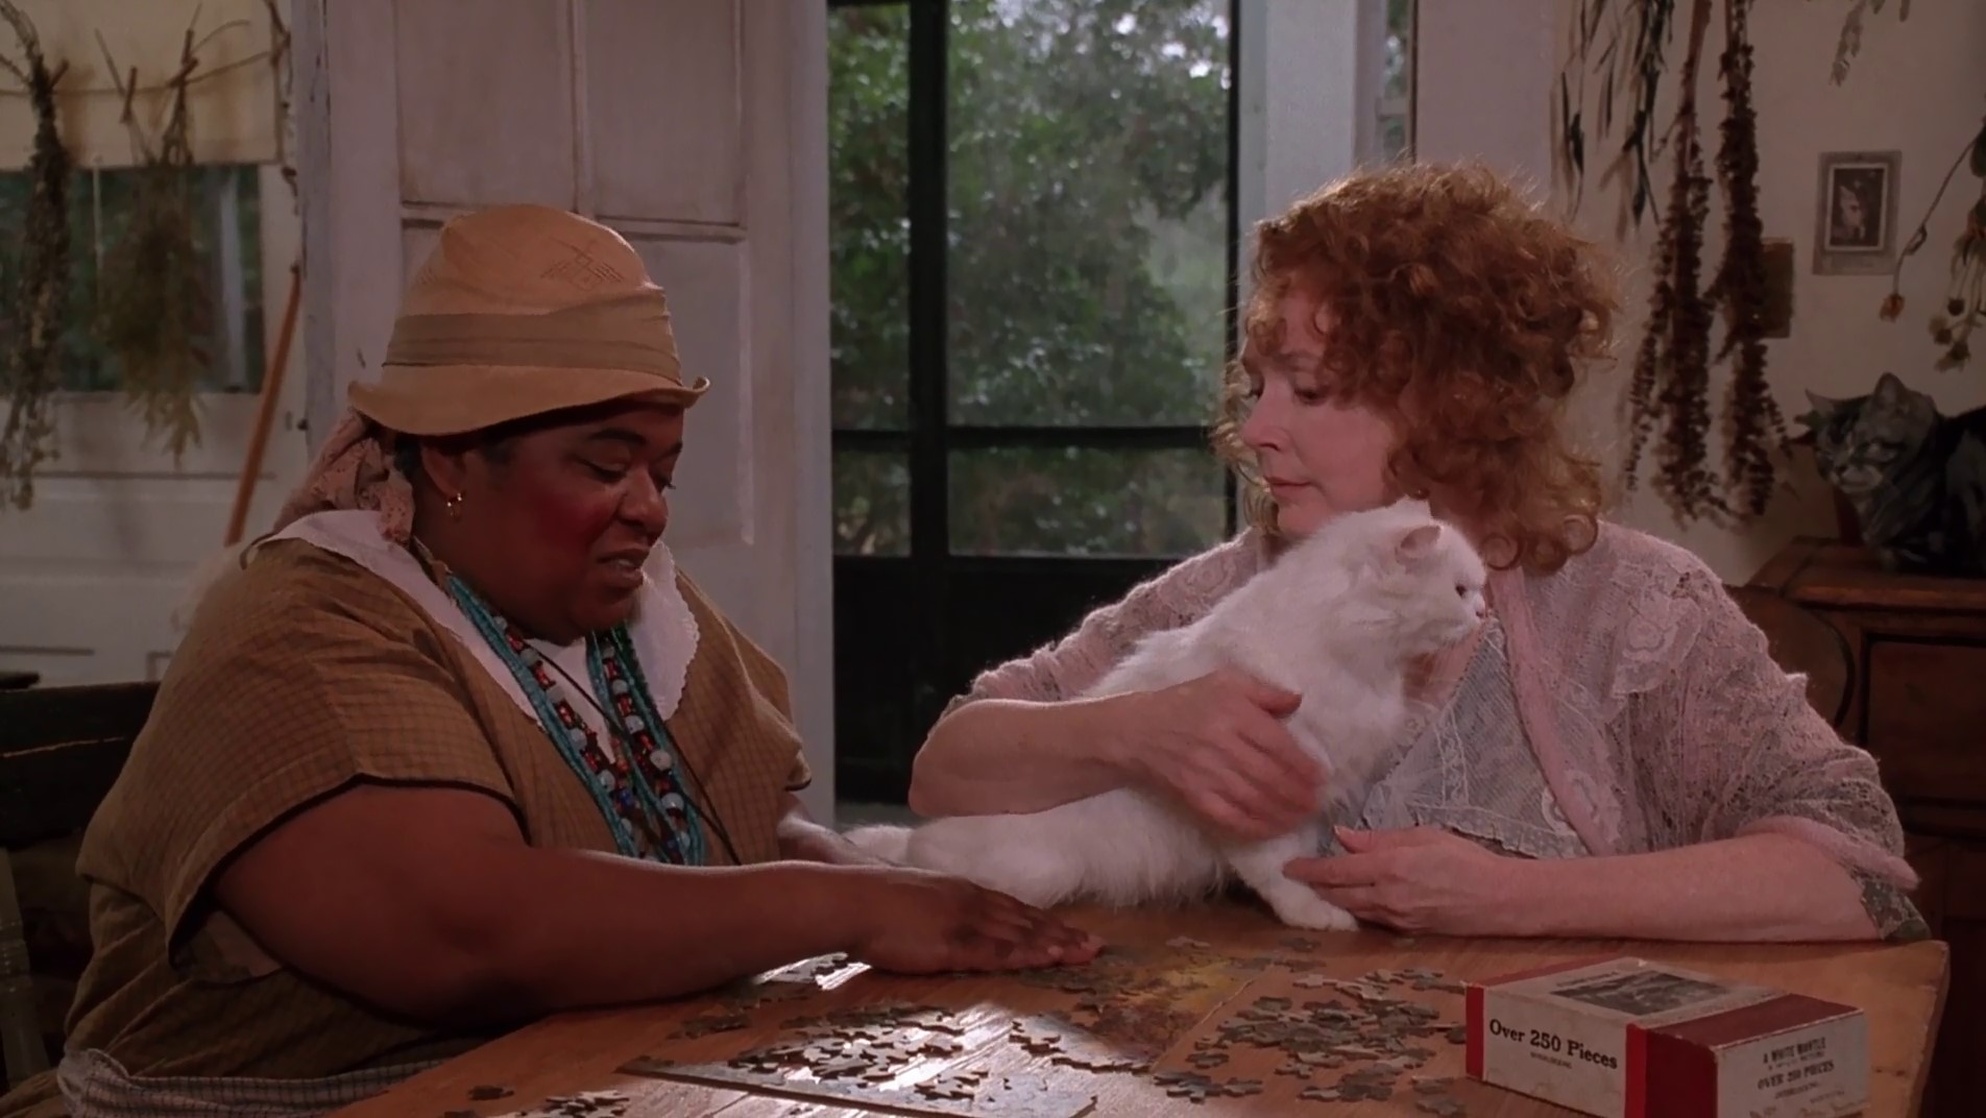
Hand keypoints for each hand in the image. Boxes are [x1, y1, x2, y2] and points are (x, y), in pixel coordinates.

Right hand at [841, 866, 1104, 973]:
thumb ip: (937, 908)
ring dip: (1056, 944)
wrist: (852, 899)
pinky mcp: (956, 942)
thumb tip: (943, 918)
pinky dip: (1030, 954)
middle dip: (1062, 932)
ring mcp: (967, 920)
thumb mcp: (914, 897)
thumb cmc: (872, 901)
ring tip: (1085, 953)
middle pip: (1027, 919)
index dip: (1043, 919)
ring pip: (1022, 934)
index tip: (1070, 928)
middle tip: (1095, 944)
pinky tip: (1051, 959)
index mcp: (961, 890)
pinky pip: (1001, 951)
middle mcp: (972, 901)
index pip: (1012, 906)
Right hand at [1115, 668, 1324, 841]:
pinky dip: (1254, 826)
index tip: (1321, 778)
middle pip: (1269, 776)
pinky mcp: (1194, 795)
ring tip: (1301, 817)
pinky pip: (1230, 816)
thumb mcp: (1224, 681)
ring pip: (1254, 800)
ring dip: (1283, 813)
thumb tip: (1298, 701)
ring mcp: (1206, 773)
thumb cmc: (1186, 702)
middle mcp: (1221, 743)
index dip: (1303, 765)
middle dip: (1298, 794)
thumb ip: (1263, 690)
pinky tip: (1271, 828)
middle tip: (1316, 804)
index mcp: (1233, 712)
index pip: (1277, 744)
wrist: (1137, 730)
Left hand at [1282, 826, 1518, 935]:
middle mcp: (1387, 898)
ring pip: (1351, 909)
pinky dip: (1355, 908)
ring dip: (1332, 899)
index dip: (1309, 870)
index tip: (1288, 867)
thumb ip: (1379, 839)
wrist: (1501, 900)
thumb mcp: (1423, 836)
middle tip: (1297, 876)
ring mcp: (1396, 919)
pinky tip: (1351, 899)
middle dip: (1315, 886)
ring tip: (1318, 887)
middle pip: (1337, 895)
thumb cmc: (1467, 860)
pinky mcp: (1406, 931)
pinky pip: (1371, 919)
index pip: (1336, 872)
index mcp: (1390, 869)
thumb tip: (1342, 836)